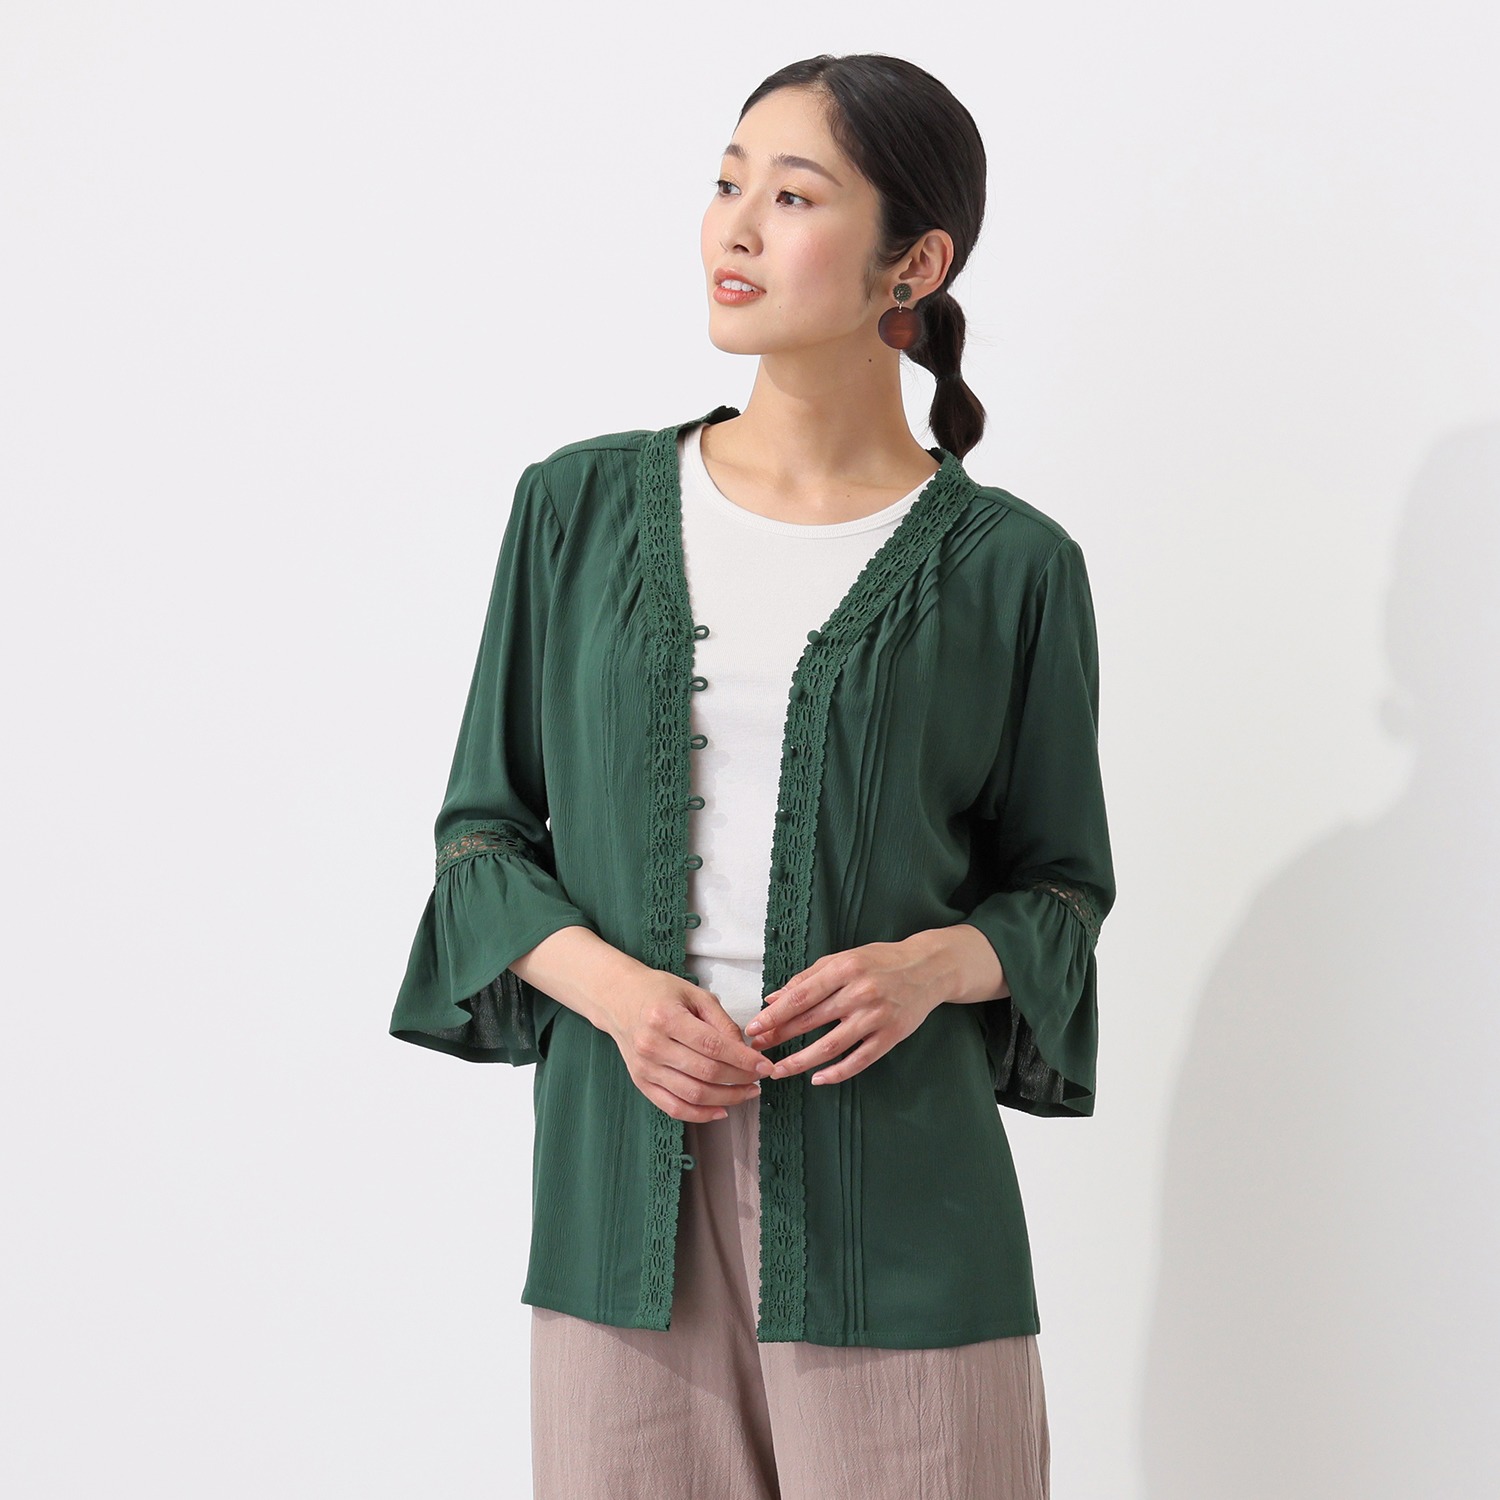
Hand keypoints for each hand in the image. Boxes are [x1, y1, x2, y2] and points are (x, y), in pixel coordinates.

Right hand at [601, 969, 775, 1122]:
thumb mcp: (694, 994)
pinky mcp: (641, 1083)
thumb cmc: (659, 992)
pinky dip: (700, 1115)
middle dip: (739, 1080)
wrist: (617, 999)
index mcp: (666, 1017)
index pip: (713, 1046)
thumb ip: (721, 1021)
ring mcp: (645, 1068)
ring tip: (747, 1093)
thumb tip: (744, 1049)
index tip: (764, 1065)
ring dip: (726, 1099)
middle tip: (759, 1078)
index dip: (743, 1059)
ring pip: (693, 1094)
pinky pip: (673, 1107)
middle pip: (705, 1072)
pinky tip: (721, 1110)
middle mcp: (652, 1045)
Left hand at [743, 937, 950, 1086]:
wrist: (929, 968)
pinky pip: (859, 1060)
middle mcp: (860, 992)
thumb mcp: (844, 958)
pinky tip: (817, 1079)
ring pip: (831, 1045)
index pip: (801, 995)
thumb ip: (808, 977)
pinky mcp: (891, 1036)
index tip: (754, 1027)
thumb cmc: (880, 961)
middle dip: (780, 1037)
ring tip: (779, 1070)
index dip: (775, 1014)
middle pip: (812, 1020)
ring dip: (801, 1061)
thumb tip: (773, 998)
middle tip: (758, 1049)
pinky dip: (837, 1072)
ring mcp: (877, 1016)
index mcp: (845, 968)